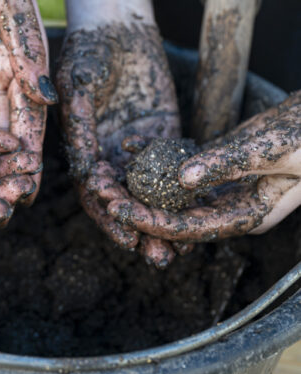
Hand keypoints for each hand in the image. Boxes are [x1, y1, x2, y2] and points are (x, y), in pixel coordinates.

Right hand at [57, 21, 181, 265]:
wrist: (117, 27)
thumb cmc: (89, 49)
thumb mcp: (78, 81)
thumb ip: (79, 119)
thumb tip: (83, 167)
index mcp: (85, 146)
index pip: (94, 188)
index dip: (107, 211)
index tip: (125, 232)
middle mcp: (110, 152)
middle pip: (123, 198)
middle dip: (139, 226)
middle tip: (156, 254)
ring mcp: (137, 145)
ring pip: (150, 190)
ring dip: (164, 218)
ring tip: (181, 247)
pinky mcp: (163, 133)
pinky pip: (173, 166)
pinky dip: (185, 190)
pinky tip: (201, 209)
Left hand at [108, 92, 300, 240]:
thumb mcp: (271, 151)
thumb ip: (228, 164)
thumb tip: (181, 178)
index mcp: (245, 215)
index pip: (189, 227)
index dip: (151, 221)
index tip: (118, 210)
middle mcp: (228, 205)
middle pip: (174, 213)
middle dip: (136, 206)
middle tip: (101, 195)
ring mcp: (220, 186)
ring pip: (171, 191)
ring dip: (140, 183)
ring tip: (106, 174)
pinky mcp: (215, 164)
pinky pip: (180, 163)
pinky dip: (156, 155)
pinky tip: (130, 146)